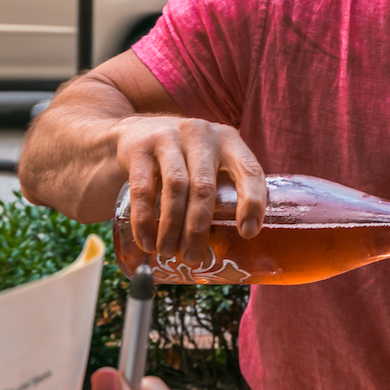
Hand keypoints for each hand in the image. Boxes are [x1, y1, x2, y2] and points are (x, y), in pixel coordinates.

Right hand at [114, 114, 266, 265]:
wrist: (137, 131)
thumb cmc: (187, 160)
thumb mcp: (212, 163)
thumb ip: (227, 190)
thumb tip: (242, 248)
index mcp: (229, 141)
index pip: (250, 170)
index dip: (252, 202)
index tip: (248, 233)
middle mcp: (202, 134)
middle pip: (205, 187)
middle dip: (199, 228)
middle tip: (194, 258)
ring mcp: (169, 137)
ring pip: (176, 188)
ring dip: (172, 226)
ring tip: (170, 253)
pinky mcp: (140, 147)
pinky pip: (142, 188)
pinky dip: (145, 219)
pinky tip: (147, 241)